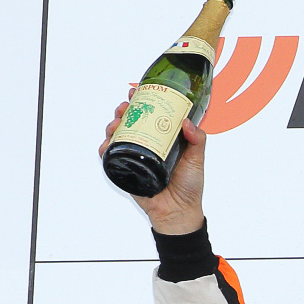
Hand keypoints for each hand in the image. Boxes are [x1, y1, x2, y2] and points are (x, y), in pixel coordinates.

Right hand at [100, 90, 205, 233]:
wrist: (178, 212)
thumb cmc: (189, 187)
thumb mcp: (197, 160)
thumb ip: (198, 141)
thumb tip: (187, 123)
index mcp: (163, 139)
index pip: (149, 115)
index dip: (141, 101)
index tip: (136, 92)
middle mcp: (148, 145)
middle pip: (130, 121)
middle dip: (123, 111)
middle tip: (124, 108)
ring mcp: (135, 156)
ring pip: (117, 135)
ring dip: (112, 126)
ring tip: (116, 124)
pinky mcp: (125, 170)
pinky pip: (110, 156)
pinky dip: (105, 148)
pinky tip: (106, 144)